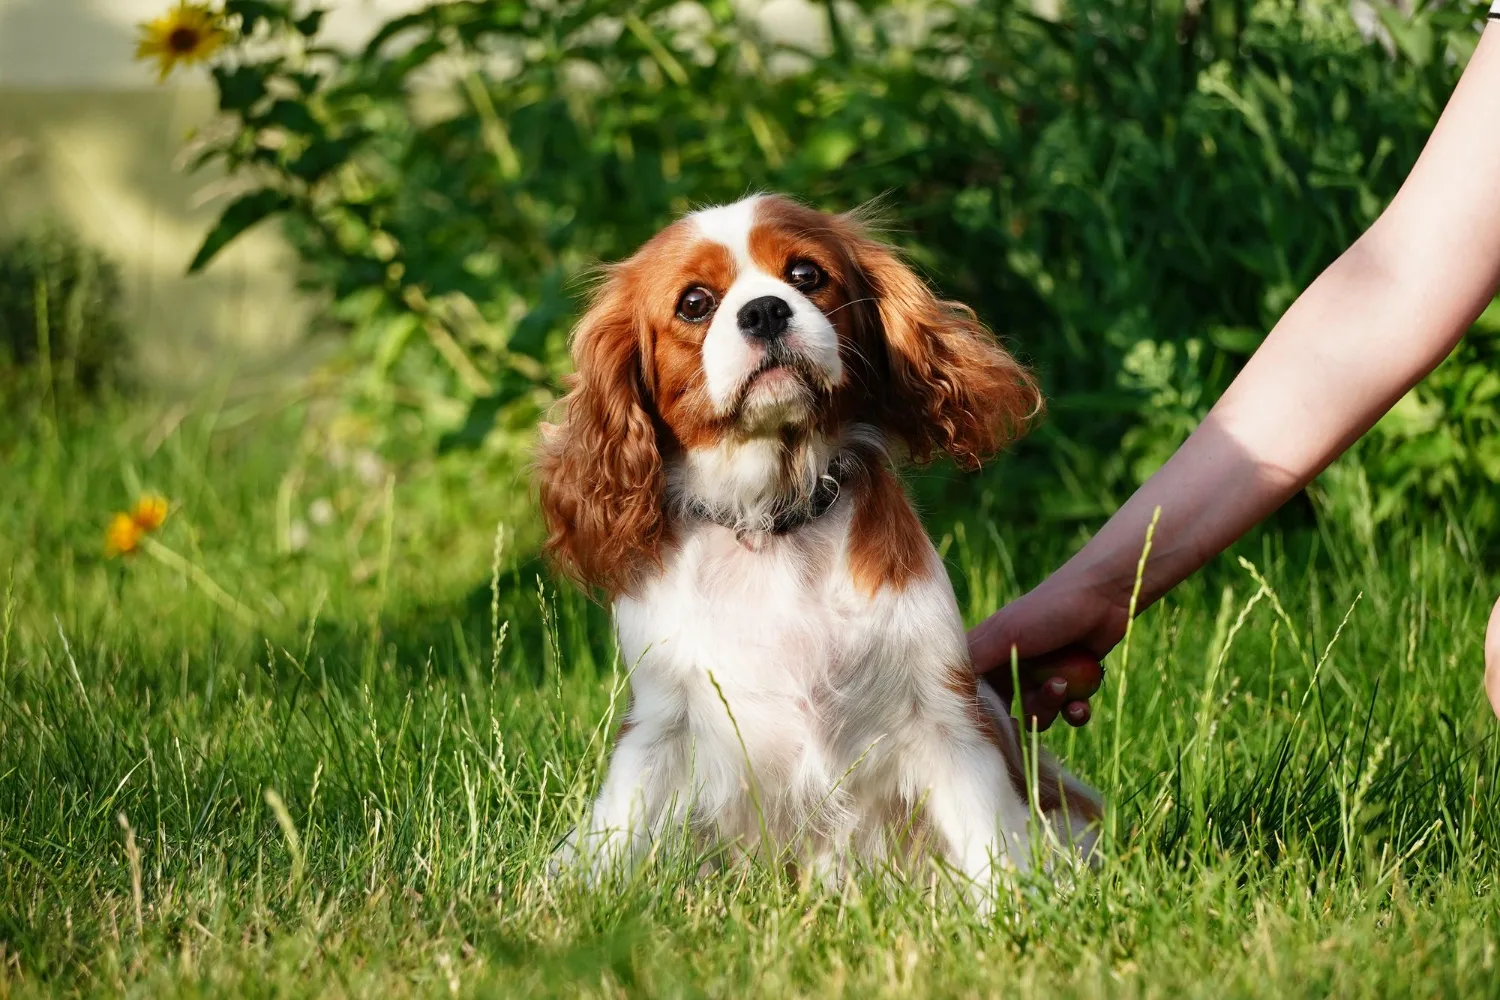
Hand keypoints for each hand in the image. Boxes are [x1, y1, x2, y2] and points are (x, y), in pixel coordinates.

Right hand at [968, 567, 1131, 730]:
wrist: (1105, 593)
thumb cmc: (1049, 609)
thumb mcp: (1006, 633)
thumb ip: (976, 662)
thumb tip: (943, 693)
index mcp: (989, 653)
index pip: (975, 693)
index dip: (985, 711)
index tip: (1001, 718)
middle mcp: (1012, 666)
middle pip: (1008, 710)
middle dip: (1027, 710)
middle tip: (1048, 691)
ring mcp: (1042, 675)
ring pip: (1039, 714)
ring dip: (1052, 708)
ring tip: (1066, 690)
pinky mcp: (1072, 682)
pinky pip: (1067, 712)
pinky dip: (1075, 713)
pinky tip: (1082, 706)